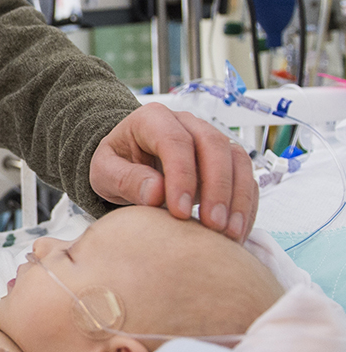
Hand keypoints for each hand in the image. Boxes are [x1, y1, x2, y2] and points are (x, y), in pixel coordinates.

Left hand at [89, 102, 257, 240]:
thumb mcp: (105, 172)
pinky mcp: (226, 160)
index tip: (180, 211)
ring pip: (237, 159)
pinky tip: (236, 230)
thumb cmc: (116, 163)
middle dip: (217, 188)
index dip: (182, 176)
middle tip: (212, 224)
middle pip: (213, 146)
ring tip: (228, 233)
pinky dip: (245, 204)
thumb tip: (156, 192)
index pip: (174, 141)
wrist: (128, 162)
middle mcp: (187, 123)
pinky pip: (246, 176)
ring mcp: (210, 139)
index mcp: (152, 118)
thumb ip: (126, 179)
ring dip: (237, 197)